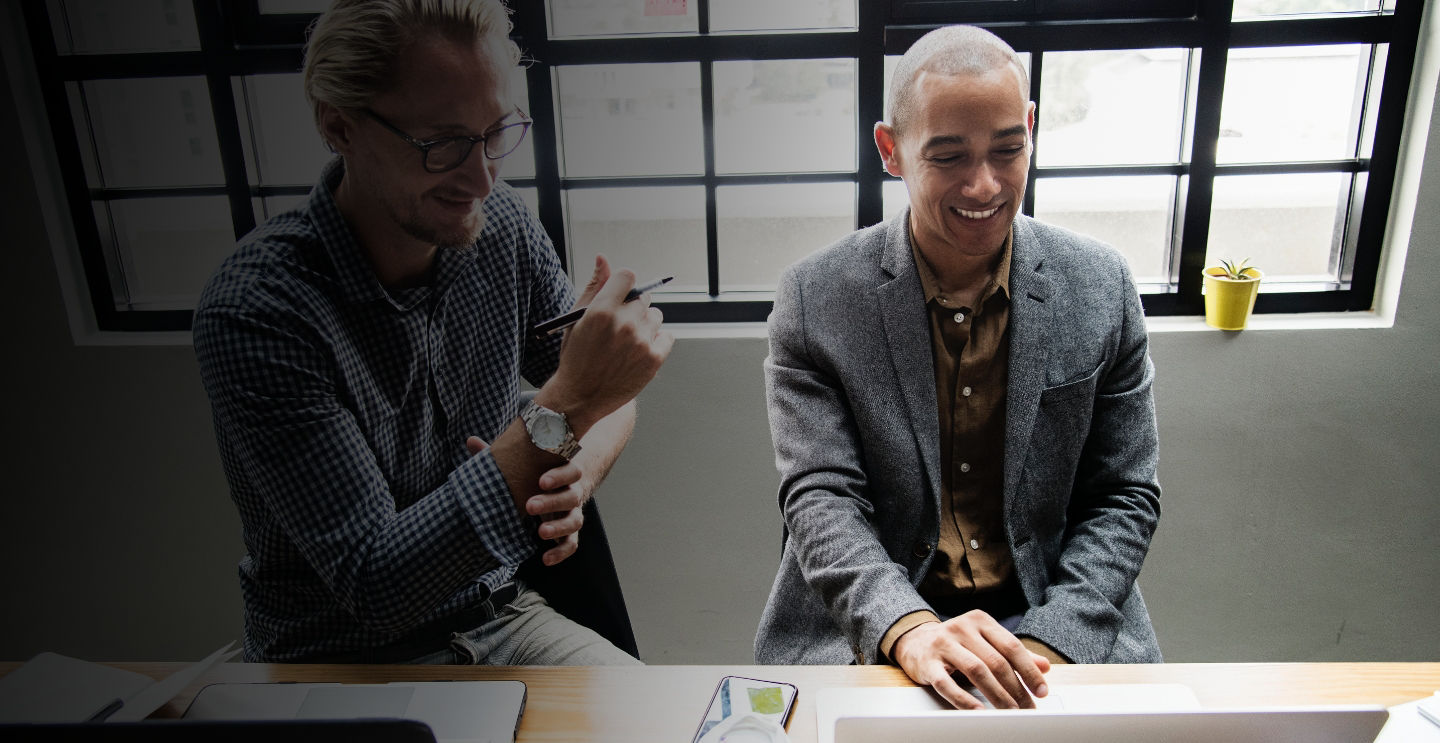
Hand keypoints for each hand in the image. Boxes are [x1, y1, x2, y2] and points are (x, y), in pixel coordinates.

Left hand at [468, 436, 583, 565]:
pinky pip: (571, 544)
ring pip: (575, 521)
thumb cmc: (535, 472)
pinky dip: (560, 552)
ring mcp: (572, 512)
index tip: (541, 481)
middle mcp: (572, 491)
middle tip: (529, 506)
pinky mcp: (569, 531)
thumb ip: (499, 455)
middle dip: (551, 502)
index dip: (559, 476)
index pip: (571, 470)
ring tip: (540, 533)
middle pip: (571, 496)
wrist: (559, 485)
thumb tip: (470, 441)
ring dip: (558, 527)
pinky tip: (545, 559)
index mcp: (563, 472)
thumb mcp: (522, 463)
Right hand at [541, 256, 671, 433]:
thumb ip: (593, 286)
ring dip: (645, 324)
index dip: (624, 285)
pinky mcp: (654, 359)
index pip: (628, 276)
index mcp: (601, 309)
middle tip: (619, 326)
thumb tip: (603, 258)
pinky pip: (667, 336)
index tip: (620, 295)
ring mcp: (641, 341)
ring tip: (627, 342)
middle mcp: (624, 323)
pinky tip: (639, 351)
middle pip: (643, 297)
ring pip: (656, 316)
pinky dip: (657, 341)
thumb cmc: (575, 356)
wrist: (579, 397)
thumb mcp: (576, 319)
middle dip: (632, 308)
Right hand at [891, 611, 1051, 709]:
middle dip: (1016, 689)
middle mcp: (962, 628)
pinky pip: (947, 684)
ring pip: (976, 671)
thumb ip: (1013, 653)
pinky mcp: (927, 663)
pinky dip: (965, 700)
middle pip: (996, 661)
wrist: (914, 640)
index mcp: (980, 621)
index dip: (1029, 671)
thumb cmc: (956, 643)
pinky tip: (978, 711)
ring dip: (997, 695)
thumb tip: (1044, 667)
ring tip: (1009, 712)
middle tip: (1027, 708)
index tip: (1042, 691)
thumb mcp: (985, 642)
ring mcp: (943, 644)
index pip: (1011, 646)